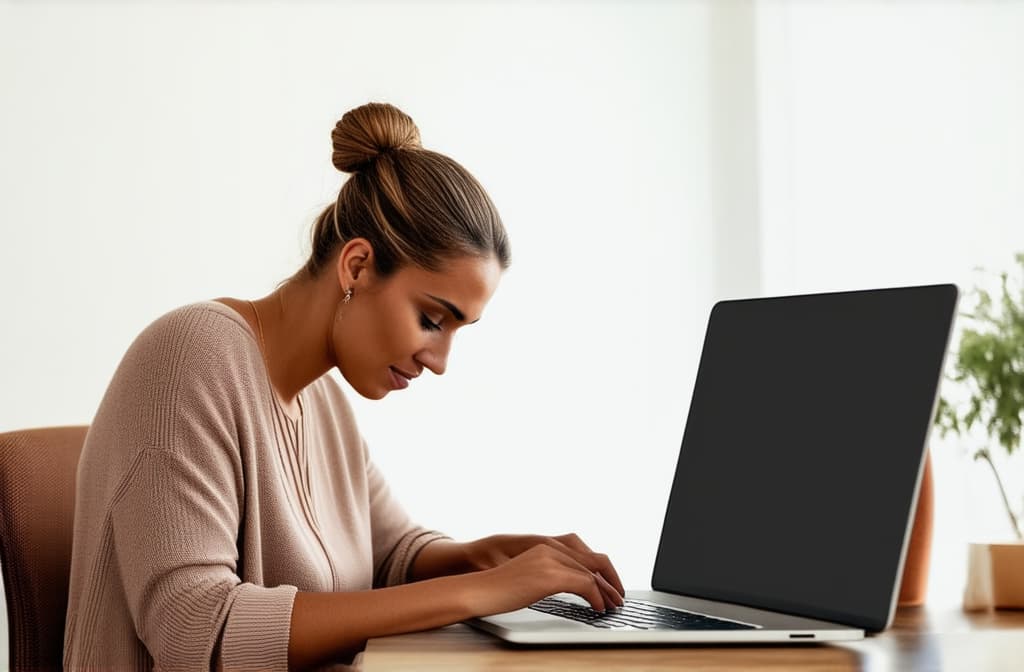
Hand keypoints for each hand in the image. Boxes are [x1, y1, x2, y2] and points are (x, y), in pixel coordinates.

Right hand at [463, 533, 624, 612]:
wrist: (478, 590)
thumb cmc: (498, 590)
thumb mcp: (529, 578)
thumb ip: (549, 577)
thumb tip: (571, 588)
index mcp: (545, 547)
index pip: (584, 556)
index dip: (601, 572)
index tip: (609, 588)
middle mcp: (550, 549)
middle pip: (593, 560)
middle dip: (610, 580)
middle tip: (618, 597)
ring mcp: (550, 560)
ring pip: (592, 572)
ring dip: (607, 590)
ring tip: (613, 605)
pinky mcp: (550, 576)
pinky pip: (584, 584)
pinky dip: (596, 597)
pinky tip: (598, 608)